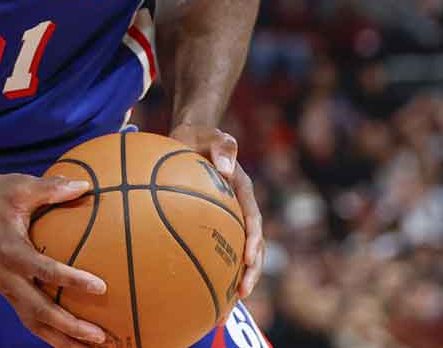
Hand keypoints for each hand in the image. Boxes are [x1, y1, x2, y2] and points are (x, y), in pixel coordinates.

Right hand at [0, 173, 108, 347]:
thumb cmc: (1, 193)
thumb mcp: (23, 185)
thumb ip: (52, 188)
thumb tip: (85, 186)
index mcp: (9, 249)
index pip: (41, 269)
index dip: (70, 279)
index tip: (101, 287)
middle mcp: (5, 275)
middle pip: (37, 310)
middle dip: (69, 326)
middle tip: (100, 335)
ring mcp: (5, 288)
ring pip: (34, 323)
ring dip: (63, 339)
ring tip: (95, 347)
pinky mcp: (9, 293)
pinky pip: (31, 319)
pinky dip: (53, 334)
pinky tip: (78, 342)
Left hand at [170, 124, 262, 301]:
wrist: (191, 136)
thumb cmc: (203, 136)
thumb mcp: (215, 136)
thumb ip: (224, 148)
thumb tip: (227, 170)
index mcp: (243, 193)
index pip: (253, 222)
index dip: (254, 243)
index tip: (248, 261)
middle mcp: (238, 210)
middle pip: (250, 247)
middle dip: (249, 273)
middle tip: (240, 295)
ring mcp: (224, 218)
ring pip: (232, 253)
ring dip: (231, 279)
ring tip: (222, 306)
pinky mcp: (207, 223)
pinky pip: (208, 247)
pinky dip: (204, 266)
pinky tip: (188, 286)